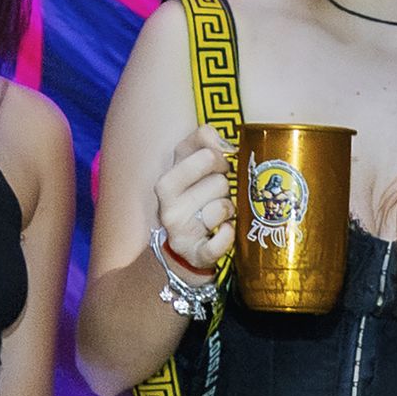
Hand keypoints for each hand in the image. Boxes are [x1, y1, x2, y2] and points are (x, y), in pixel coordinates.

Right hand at [151, 127, 236, 276]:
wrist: (184, 245)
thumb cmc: (192, 197)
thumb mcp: (188, 164)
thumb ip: (202, 141)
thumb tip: (224, 142)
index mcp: (167, 181)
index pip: (206, 154)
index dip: (221, 158)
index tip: (219, 166)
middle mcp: (169, 206)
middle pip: (220, 181)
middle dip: (225, 186)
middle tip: (218, 193)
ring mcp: (181, 232)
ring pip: (224, 207)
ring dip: (229, 209)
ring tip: (219, 213)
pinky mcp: (196, 253)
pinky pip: (222, 239)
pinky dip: (229, 234)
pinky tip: (225, 230)